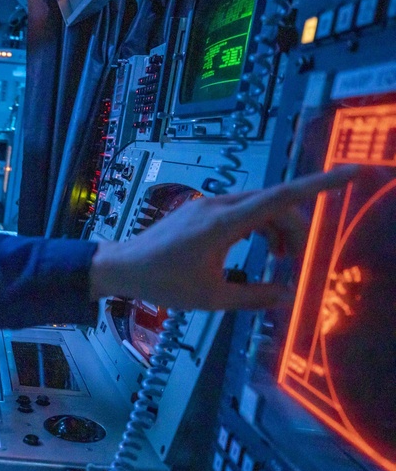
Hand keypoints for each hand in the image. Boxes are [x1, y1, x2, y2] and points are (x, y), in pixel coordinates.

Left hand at [89, 166, 358, 310]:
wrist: (121, 266)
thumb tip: (286, 295)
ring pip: (259, 206)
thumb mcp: (212, 298)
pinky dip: (258, 225)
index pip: (281, 197)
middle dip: (295, 227)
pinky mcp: (200, 209)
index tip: (350, 173)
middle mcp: (218, 205)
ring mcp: (207, 204)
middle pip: (274, 204)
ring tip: (281, 258)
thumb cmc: (163, 282)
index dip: (319, 185)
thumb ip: (253, 297)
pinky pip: (241, 209)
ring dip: (277, 228)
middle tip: (299, 259)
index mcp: (224, 223)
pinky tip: (259, 249)